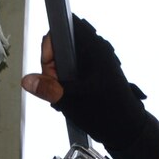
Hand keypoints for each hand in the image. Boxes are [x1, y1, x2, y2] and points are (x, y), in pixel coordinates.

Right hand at [20, 16, 158, 158]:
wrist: (129, 131)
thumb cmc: (111, 113)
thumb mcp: (74, 100)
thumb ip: (49, 88)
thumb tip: (28, 81)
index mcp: (95, 48)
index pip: (65, 27)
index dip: (52, 44)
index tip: (50, 64)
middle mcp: (96, 52)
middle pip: (61, 48)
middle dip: (53, 67)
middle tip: (58, 86)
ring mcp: (95, 64)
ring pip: (65, 63)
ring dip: (59, 79)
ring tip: (65, 97)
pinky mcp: (94, 76)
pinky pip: (72, 74)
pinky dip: (66, 85)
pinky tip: (69, 99)